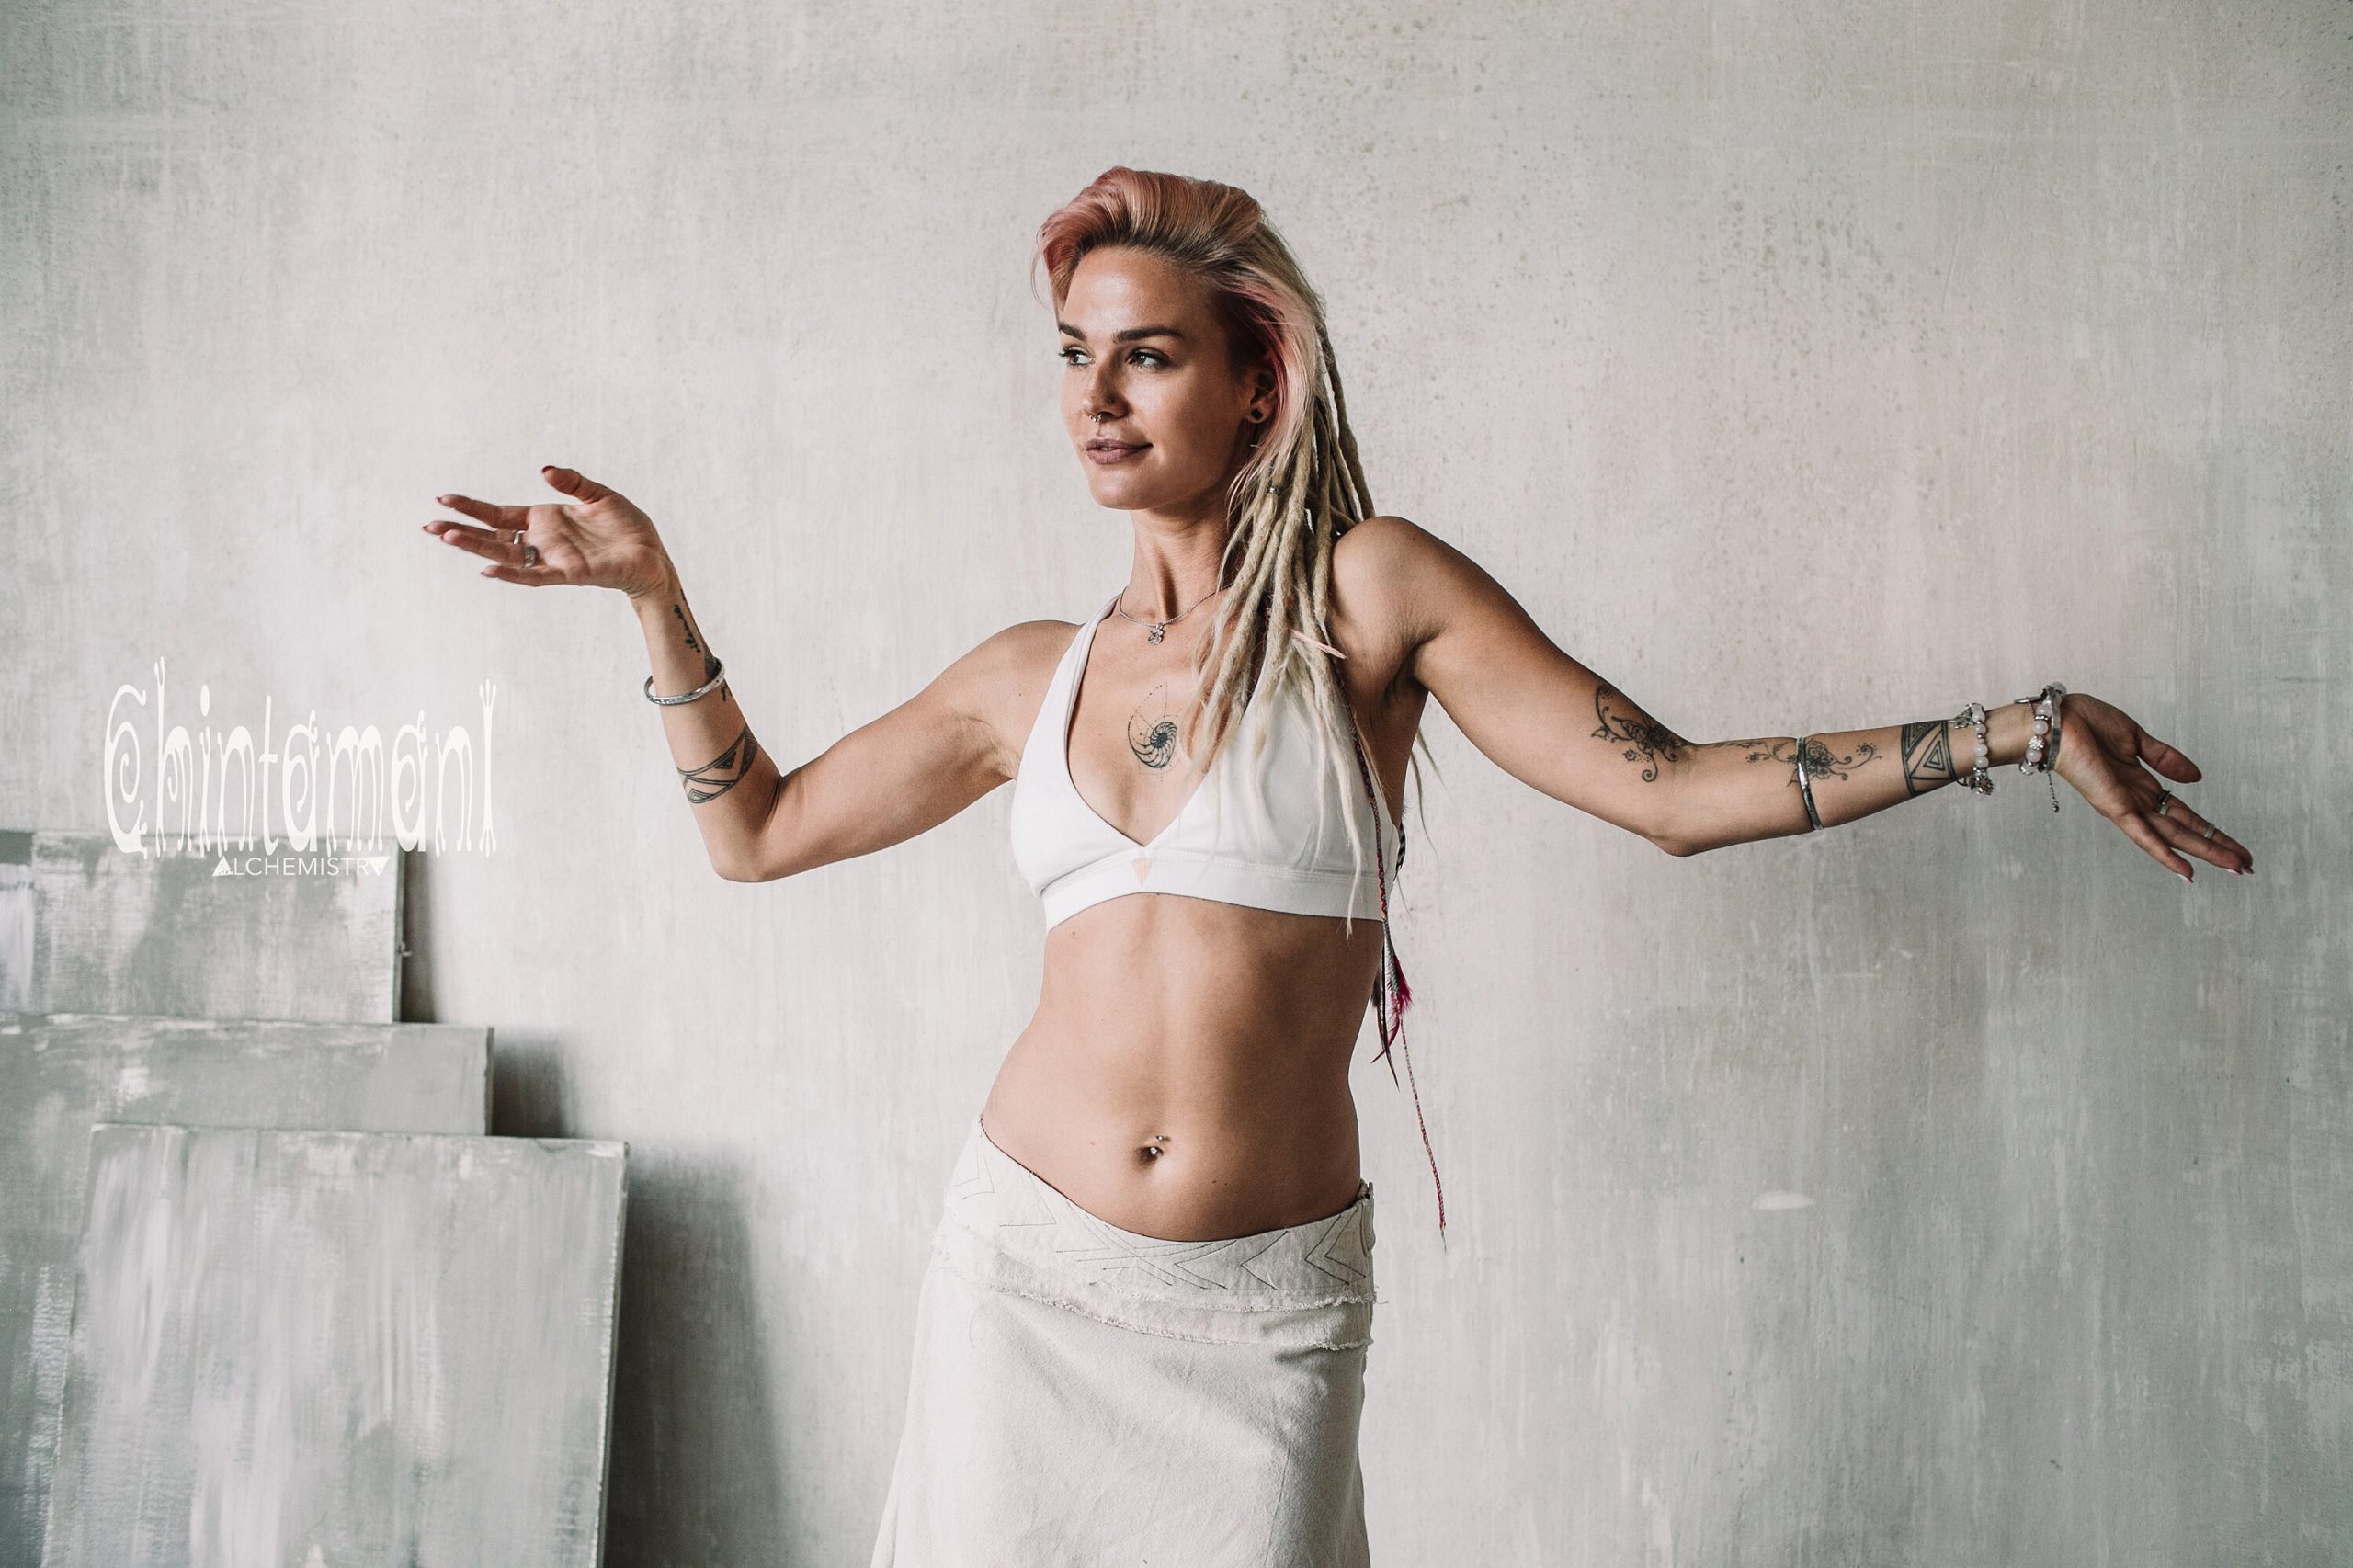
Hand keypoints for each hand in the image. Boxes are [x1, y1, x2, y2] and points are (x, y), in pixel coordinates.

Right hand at [423, 465, 672, 599]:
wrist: (652, 554)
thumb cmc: (626, 526)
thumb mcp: (597, 495)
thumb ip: (570, 481)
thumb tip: (543, 469)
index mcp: (544, 520)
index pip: (498, 514)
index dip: (472, 507)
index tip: (442, 499)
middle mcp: (542, 541)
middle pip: (492, 537)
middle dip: (461, 531)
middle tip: (428, 527)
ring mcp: (553, 559)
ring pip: (505, 556)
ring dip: (476, 548)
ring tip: (447, 539)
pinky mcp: (570, 573)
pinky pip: (534, 575)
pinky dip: (510, 574)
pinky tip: (487, 569)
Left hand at [2049, 692, 2252, 881]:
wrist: (2054, 720)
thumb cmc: (2085, 724)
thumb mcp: (2136, 738)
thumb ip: (2165, 759)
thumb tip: (2197, 777)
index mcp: (2142, 786)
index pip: (2185, 815)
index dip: (2212, 831)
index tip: (2237, 847)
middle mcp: (2136, 802)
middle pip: (2185, 831)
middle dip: (2216, 848)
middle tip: (2247, 868)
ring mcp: (2125, 807)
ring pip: (2172, 837)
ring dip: (2205, 853)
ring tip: (2235, 869)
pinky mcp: (2113, 806)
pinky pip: (2143, 835)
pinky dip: (2164, 853)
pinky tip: (2186, 872)